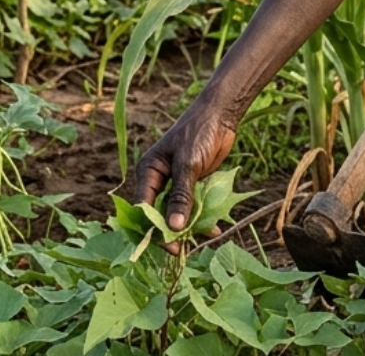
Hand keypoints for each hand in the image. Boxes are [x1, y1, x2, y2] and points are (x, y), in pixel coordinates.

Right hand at [131, 96, 237, 233]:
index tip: (169, 246)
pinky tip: (215, 227)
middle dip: (172, 231)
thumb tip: (173, 228)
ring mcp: (175, 183)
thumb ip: (181, 197)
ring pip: (177, 213)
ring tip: (206, 236)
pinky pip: (193, 206)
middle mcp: (158, 180)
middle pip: (159, 214)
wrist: (220, 115)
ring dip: (190, 226)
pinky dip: (202, 217)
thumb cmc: (198, 133)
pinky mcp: (192, 184)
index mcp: (148, 171)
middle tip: (185, 249)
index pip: (143, 207)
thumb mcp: (188, 165)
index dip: (153, 229)